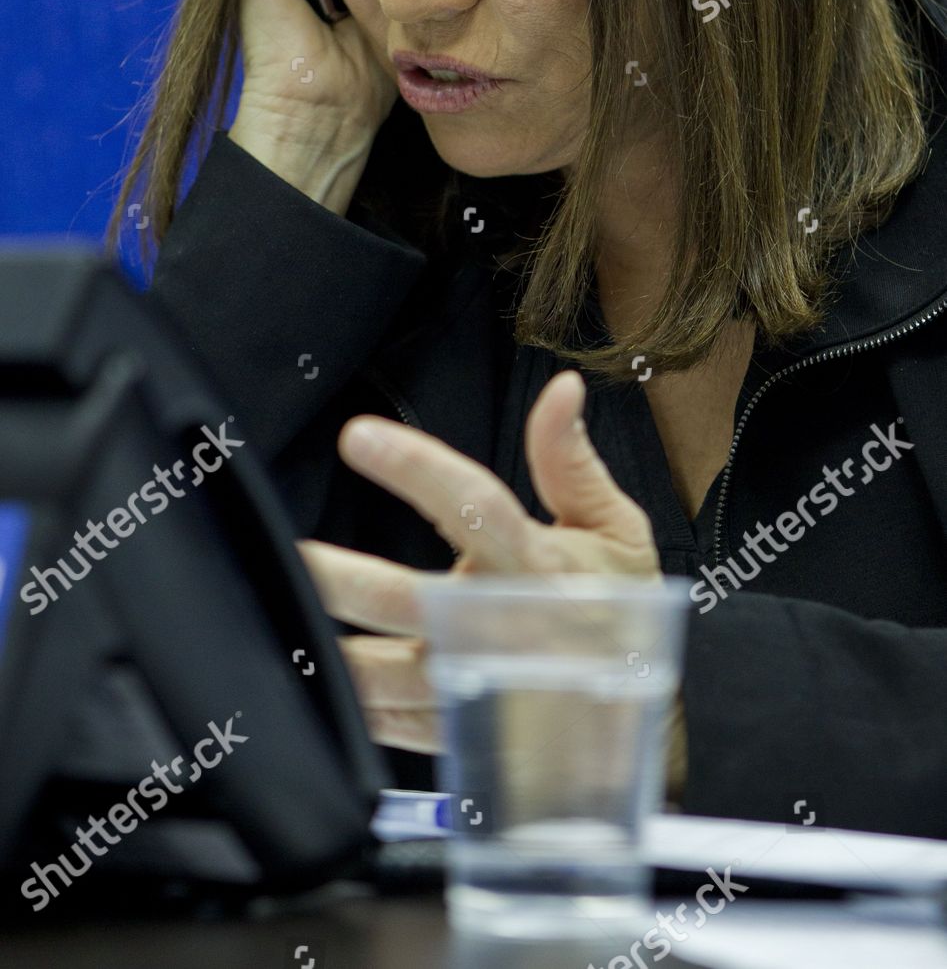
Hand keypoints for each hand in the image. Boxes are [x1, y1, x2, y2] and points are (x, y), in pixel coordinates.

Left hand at [297, 369, 684, 791]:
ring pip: (387, 673)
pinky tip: (311, 674)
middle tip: (295, 555)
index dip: (416, 469)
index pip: (475, 506)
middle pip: (414, 601)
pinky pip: (389, 721)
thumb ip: (569, 459)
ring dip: (332, 651)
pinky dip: (349, 703)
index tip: (358, 437)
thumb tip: (562, 388)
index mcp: (541, 566)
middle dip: (347, 581)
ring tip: (276, 619)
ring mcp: (479, 685)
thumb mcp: (612, 527)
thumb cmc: (619, 609)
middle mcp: (503, 626)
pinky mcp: (459, 730)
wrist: (636, 713)